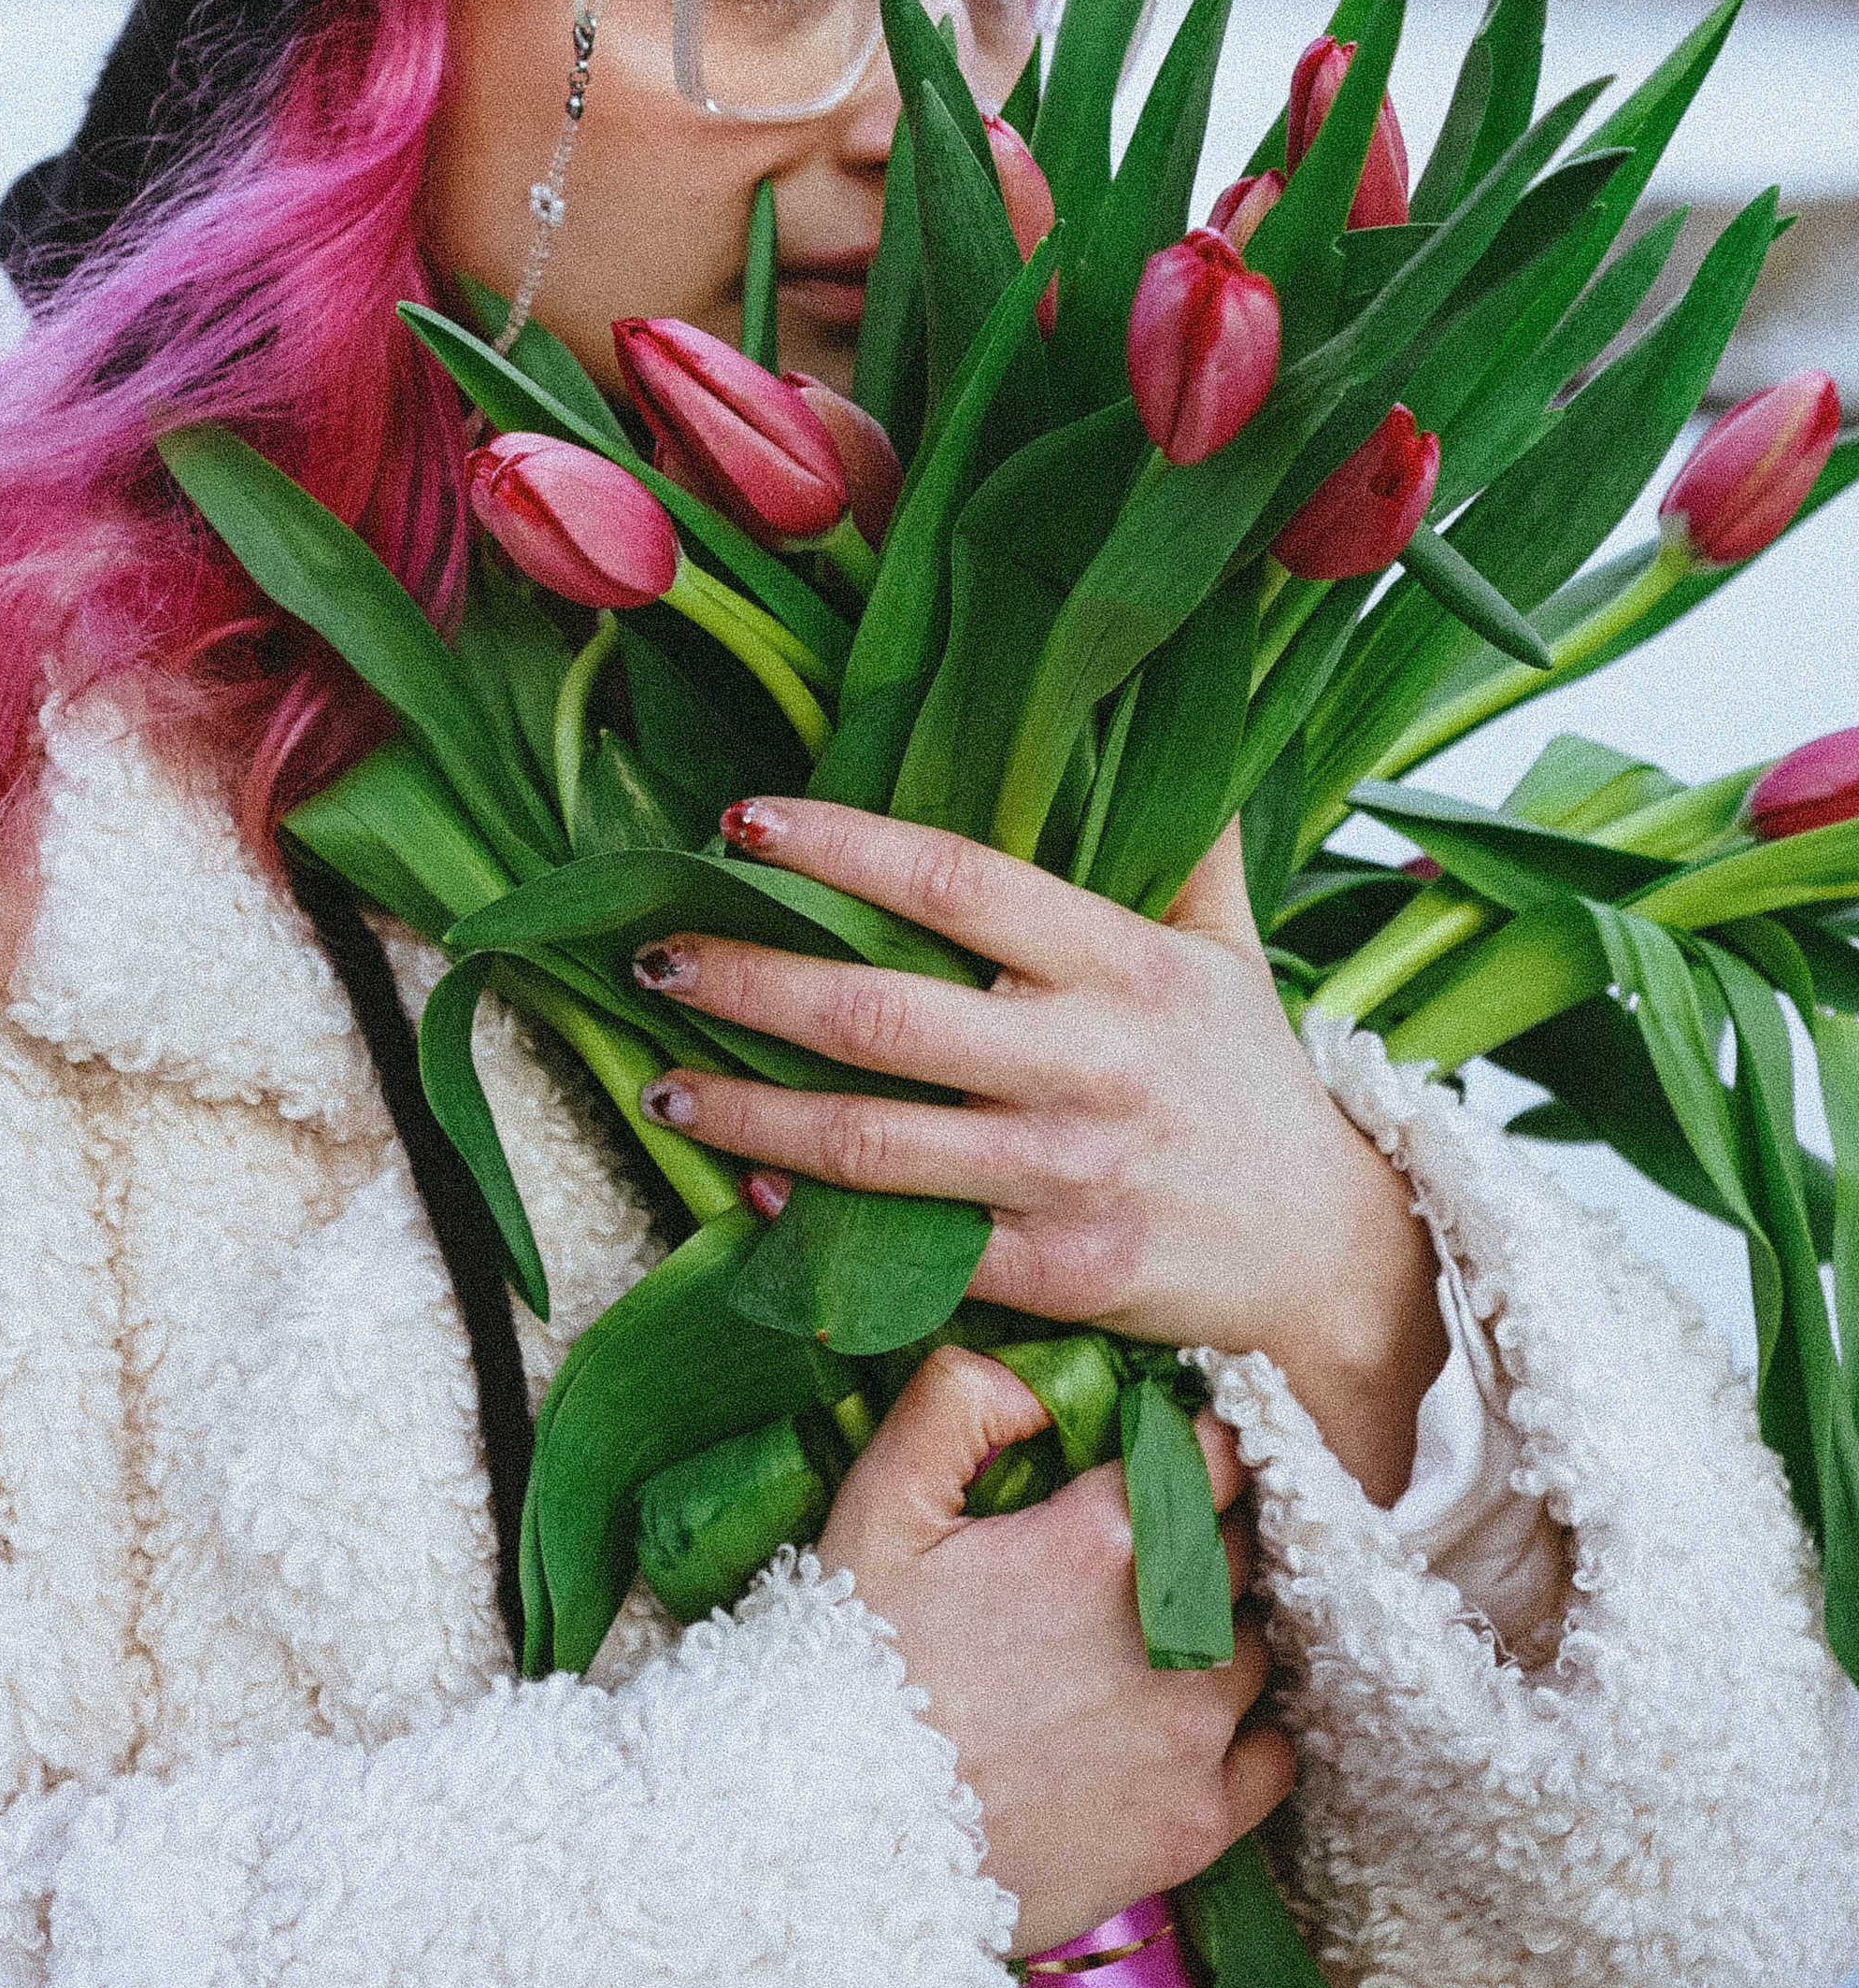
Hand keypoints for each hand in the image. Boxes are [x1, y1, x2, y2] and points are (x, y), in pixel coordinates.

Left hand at [635, 799, 1444, 1502]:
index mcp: (1121, 961)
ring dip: (752, 1117)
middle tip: (656, 956)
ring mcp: (1069, 1172)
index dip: (842, 845)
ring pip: (878, 1140)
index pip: (957, 880)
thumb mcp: (1230, 950)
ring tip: (660, 1087)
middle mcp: (1089, 1059)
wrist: (1331, 1258)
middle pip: (885, 1011)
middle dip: (754, 981)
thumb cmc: (1253, 1084)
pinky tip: (747, 1196)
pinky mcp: (1061, 1273)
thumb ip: (1187, 845)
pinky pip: (919, 1247)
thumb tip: (1168, 715)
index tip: (742, 818)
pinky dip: (821, 1224)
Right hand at [817, 1344, 1290, 1954]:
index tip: (1170, 1459)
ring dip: (1228, 1627)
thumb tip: (1035, 1376)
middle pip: (1245, 1547)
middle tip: (1154, 1548)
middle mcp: (1173, 1629)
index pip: (1213, 1458)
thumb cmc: (858, 1664)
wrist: (850, 1843)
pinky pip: (1276, 1753)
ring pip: (1263, 1644)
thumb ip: (957, 1402)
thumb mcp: (880, 1503)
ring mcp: (1193, 1733)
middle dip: (1211, 1534)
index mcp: (1104, 1538)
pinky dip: (1252, 1727)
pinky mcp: (1199, 1825)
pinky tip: (1197, 1716)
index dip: (1198, 1449)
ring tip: (1167, 1633)